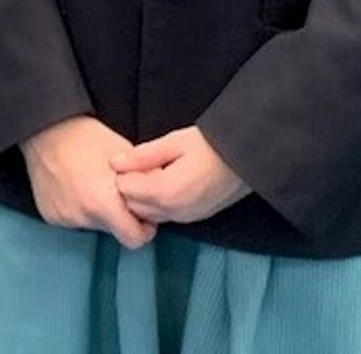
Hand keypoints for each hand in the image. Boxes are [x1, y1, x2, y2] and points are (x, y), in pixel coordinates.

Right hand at [21, 115, 157, 247]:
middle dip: (119, 216)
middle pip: (113, 230)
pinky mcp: (50, 215)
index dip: (143, 228)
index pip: (134, 240)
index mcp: (104, 204)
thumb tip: (161, 193)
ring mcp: (64, 218)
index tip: (142, 214)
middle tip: (115, 192)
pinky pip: (73, 218)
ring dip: (97, 211)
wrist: (46, 127)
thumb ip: (145, 179)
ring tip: (91, 183)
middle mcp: (83, 217)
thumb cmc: (87, 136)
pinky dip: (77, 207)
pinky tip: (73, 185)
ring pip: (92, 224)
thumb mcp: (125, 153)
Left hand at [111, 126, 250, 224]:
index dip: (124, 173)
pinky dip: (157, 203)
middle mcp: (174, 212)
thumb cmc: (210, 145)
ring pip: (149, 214)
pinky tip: (164, 183)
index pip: (126, 190)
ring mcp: (186, 218)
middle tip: (140, 164)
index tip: (132, 158)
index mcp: (167, 192)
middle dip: (130, 187)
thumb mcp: (174, 142)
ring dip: (143, 197)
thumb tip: (114, 162)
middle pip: (134, 206)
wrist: (246, 159)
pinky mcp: (194, 218)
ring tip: (153, 172)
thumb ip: (143, 155)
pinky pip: (164, 216)